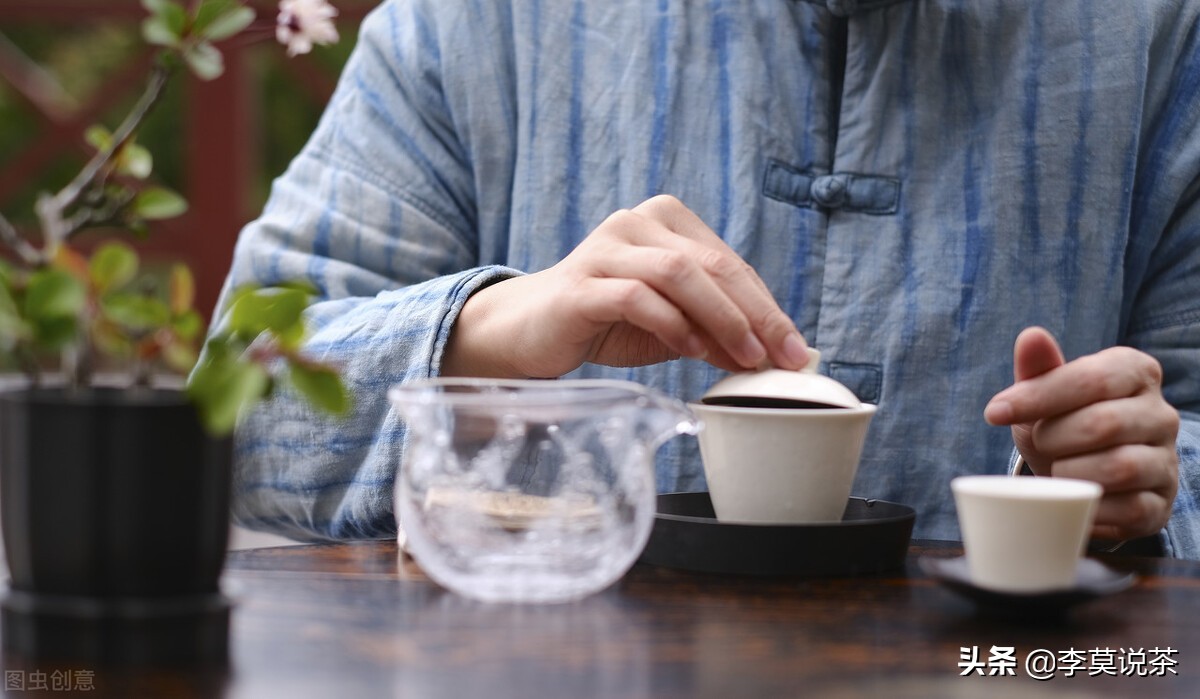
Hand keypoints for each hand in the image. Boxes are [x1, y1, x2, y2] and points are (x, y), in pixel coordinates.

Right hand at [442, 195, 809, 377]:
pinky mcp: (580, 284)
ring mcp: (605, 248)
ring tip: (745, 358)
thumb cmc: (607, 322)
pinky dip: (671, 324)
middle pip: (711, 264)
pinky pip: (636, 297)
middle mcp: (636, 222)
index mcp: (665, 219)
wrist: (530, 330)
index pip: (730, 262)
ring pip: (679, 274)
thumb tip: (773, 357)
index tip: (796, 351)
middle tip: (785, 359)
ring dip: (721, 319)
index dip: (768, 308)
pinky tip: (691, 349)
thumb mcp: (672, 324)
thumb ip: (716, 330)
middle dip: (757, 315)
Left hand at [984, 327, 1179, 540]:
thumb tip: (1031, 336)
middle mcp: (1160, 413)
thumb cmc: (1062, 425)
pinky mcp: (1160, 504)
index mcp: (1135, 372)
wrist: (1082, 475)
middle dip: (1053, 438)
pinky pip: (1129, 509)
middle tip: (1036, 443)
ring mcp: (1166, 460)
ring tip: (1054, 471)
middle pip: (1104, 424)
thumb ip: (1037, 368)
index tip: (995, 413)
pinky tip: (1071, 500)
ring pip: (1121, 467)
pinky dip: (1090, 508)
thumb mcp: (1043, 395)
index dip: (1038, 396)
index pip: (1092, 378)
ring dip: (1070, 473)